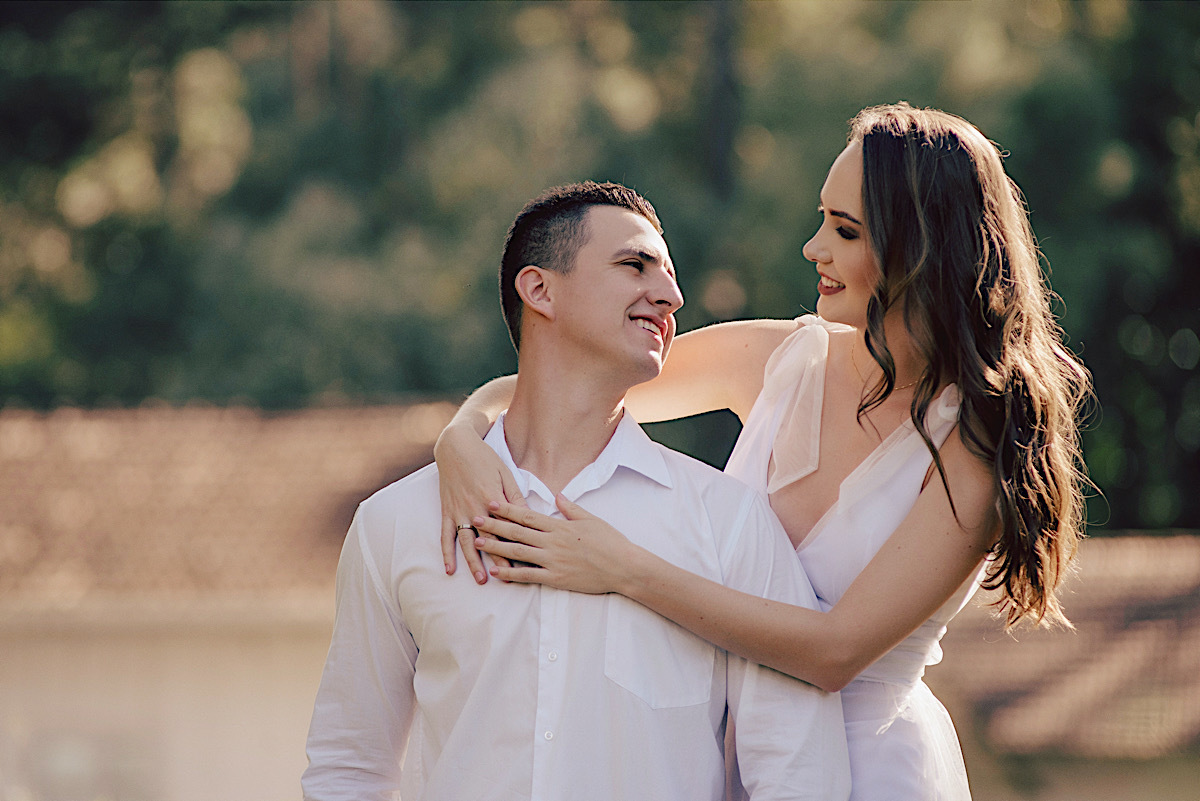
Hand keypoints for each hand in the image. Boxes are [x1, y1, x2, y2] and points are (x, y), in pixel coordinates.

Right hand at [435, 424, 526, 583]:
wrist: (456, 446)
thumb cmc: (484, 458)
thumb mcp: (506, 474)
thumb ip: (515, 498)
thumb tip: (529, 517)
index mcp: (493, 499)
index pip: (508, 529)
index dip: (518, 546)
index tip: (529, 562)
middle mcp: (475, 508)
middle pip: (490, 539)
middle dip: (499, 560)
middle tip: (509, 580)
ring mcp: (459, 511)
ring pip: (467, 542)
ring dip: (474, 562)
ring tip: (481, 580)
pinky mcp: (447, 510)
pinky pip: (446, 535)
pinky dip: (446, 553)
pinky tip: (449, 569)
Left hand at [472, 494, 636, 593]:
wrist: (624, 567)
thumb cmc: (611, 542)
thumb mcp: (591, 519)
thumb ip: (571, 508)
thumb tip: (557, 495)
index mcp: (560, 526)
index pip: (527, 515)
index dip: (507, 509)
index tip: (491, 503)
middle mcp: (552, 542)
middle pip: (517, 532)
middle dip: (494, 525)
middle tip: (475, 518)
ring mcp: (553, 561)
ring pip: (518, 553)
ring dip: (497, 547)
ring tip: (479, 543)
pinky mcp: (556, 578)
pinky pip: (529, 576)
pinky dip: (511, 574)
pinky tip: (497, 572)